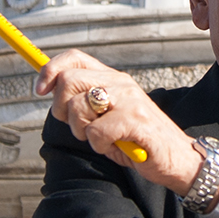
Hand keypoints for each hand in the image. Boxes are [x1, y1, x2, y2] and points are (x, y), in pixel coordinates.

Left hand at [36, 50, 218, 196]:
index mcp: (113, 78)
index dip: (49, 71)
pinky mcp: (136, 121)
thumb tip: (49, 91)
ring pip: (79, 107)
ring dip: (82, 132)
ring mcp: (129, 100)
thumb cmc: (138, 140)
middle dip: (61, 109)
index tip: (39, 90)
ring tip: (102, 139)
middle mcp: (121, 83)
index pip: (74, 58)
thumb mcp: (108, 116)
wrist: (179, 159)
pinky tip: (116, 147)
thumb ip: (85, 103)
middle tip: (79, 127)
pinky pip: (96, 132)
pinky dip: (100, 145)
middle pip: (69, 80)